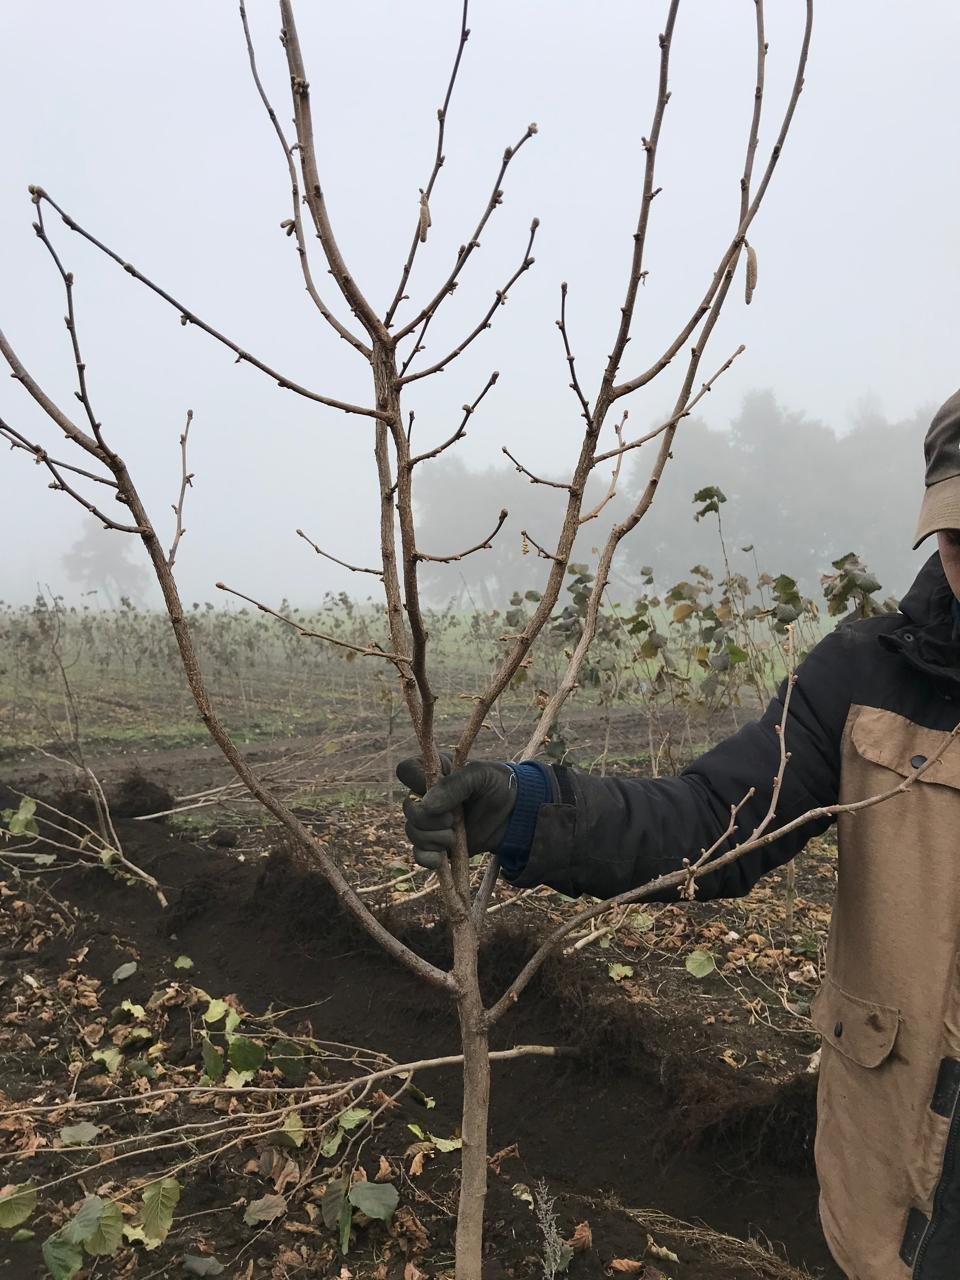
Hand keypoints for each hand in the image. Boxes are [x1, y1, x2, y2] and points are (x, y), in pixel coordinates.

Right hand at [395, 755, 515, 869]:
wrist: (515, 815)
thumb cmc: (498, 786)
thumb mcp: (481, 776)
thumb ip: (455, 785)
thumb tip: (426, 805)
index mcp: (433, 772)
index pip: (406, 771)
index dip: (415, 782)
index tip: (434, 790)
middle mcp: (426, 796)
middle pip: (408, 809)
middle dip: (429, 819)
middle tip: (454, 819)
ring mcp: (430, 822)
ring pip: (412, 832)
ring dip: (433, 838)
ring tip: (455, 837)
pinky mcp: (436, 844)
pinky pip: (418, 854)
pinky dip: (427, 858)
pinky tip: (441, 858)